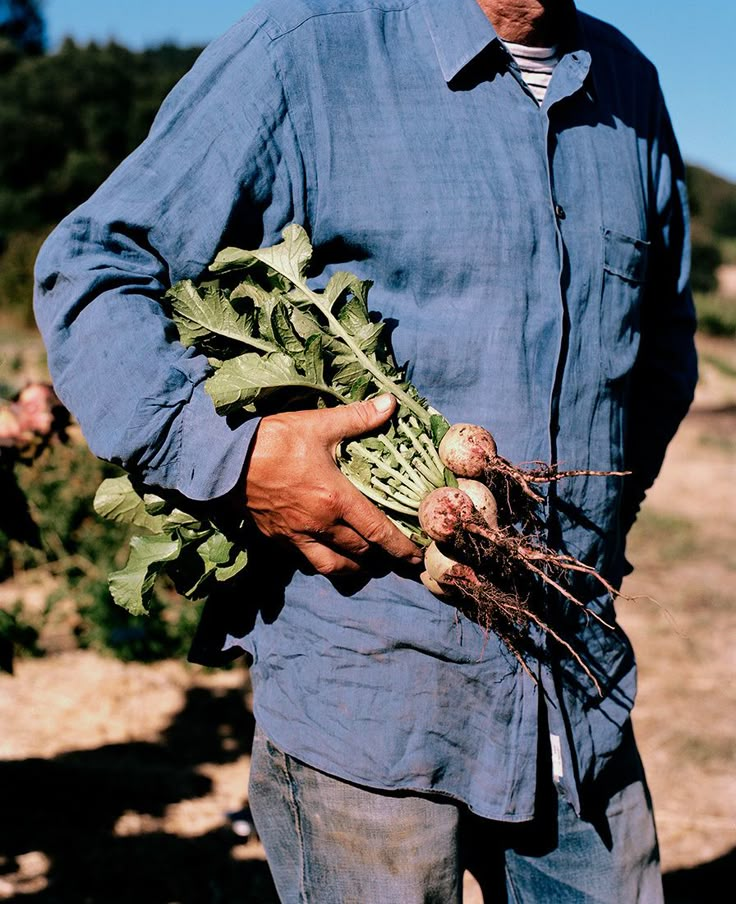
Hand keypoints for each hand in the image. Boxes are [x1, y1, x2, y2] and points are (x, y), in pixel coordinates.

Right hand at [243, 395, 423, 575]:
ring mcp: (297, 536)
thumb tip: (390, 403)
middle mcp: (320, 524)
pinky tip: (329, 556)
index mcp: (335, 498)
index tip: (416, 560)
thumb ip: (358, 417)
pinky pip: (306, 561)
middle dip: (382, 560)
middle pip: (360, 553)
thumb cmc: (273, 440)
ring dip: (355, 569)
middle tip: (397, 560)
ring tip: (366, 566)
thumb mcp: (318, 424)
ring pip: (334, 567)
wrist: (224, 461)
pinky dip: (324, 562)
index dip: (400, 548)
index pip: (378, 531)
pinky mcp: (278, 539)